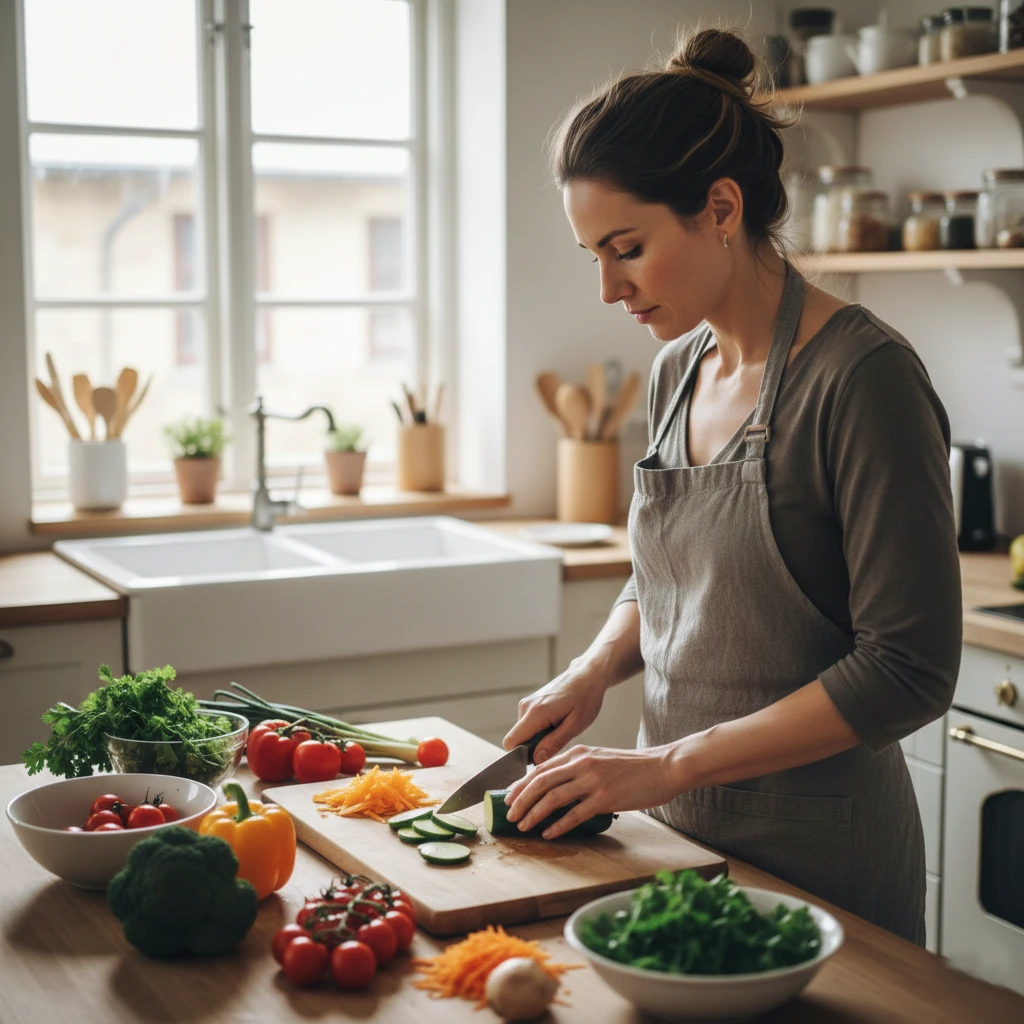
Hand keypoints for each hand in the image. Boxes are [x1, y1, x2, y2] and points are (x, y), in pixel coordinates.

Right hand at [502, 662, 608, 763]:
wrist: (587, 675)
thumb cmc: (586, 698)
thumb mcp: (575, 725)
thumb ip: (554, 743)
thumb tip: (536, 759)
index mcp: (535, 713)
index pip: (511, 742)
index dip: (522, 756)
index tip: (541, 757)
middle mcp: (526, 707)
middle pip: (517, 739)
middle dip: (534, 747)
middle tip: (559, 740)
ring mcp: (527, 703)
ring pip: (524, 733)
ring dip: (539, 738)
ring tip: (561, 728)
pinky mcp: (530, 703)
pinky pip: (528, 725)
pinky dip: (541, 729)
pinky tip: (558, 722)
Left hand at [502, 742, 683, 838]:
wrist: (664, 767)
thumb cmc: (634, 767)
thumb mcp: (600, 758)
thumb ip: (578, 768)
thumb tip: (556, 787)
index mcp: (579, 753)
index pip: (541, 768)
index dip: (521, 784)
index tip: (509, 797)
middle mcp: (582, 763)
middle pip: (540, 782)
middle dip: (521, 800)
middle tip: (509, 815)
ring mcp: (593, 780)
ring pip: (552, 798)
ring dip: (534, 814)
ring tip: (523, 826)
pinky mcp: (605, 798)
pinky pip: (574, 814)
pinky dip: (558, 826)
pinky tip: (548, 834)